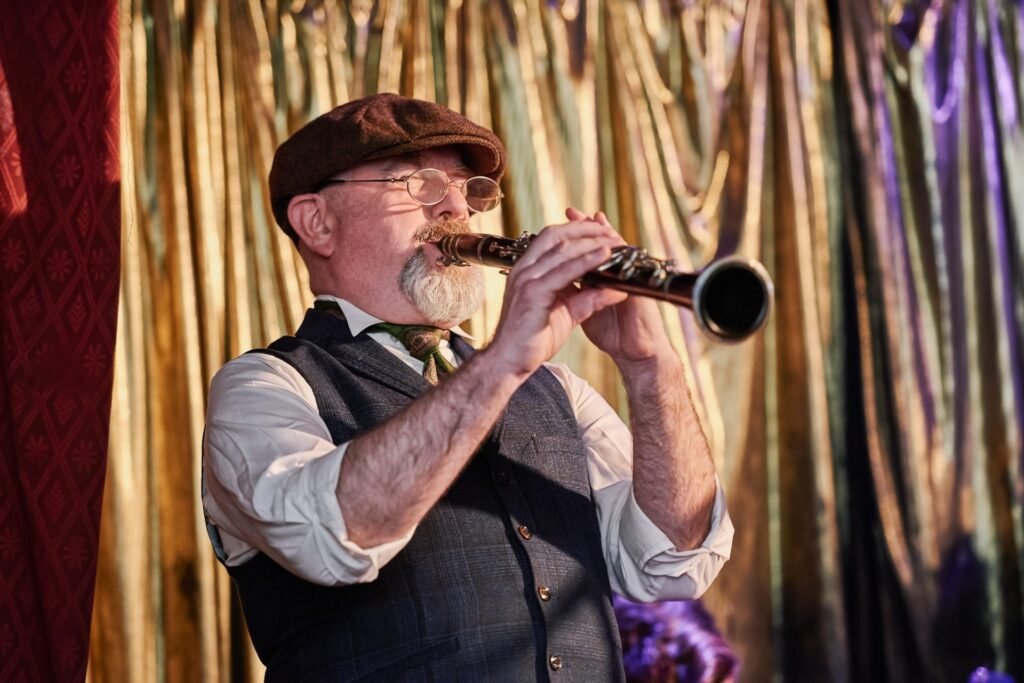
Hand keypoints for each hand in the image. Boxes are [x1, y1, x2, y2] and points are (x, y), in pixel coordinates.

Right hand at [486, 216, 627, 377]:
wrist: (508, 362)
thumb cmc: (533, 340)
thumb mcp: (566, 313)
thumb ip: (586, 298)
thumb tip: (615, 289)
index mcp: (528, 270)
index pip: (552, 238)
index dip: (578, 230)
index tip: (602, 231)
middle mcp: (524, 269)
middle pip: (557, 235)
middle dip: (586, 229)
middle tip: (611, 231)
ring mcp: (527, 279)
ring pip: (562, 249)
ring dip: (591, 241)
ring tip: (614, 241)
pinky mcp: (533, 293)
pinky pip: (564, 271)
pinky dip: (586, 260)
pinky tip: (603, 256)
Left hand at [566, 208, 675, 368]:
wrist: (638, 354)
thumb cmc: (615, 334)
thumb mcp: (588, 312)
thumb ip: (579, 294)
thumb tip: (560, 281)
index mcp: (603, 279)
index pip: (586, 252)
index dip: (575, 237)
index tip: (561, 223)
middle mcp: (618, 275)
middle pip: (600, 242)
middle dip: (585, 227)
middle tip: (572, 211)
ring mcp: (630, 279)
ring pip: (618, 247)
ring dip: (603, 230)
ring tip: (591, 216)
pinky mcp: (639, 287)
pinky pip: (628, 264)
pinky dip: (619, 250)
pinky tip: (610, 239)